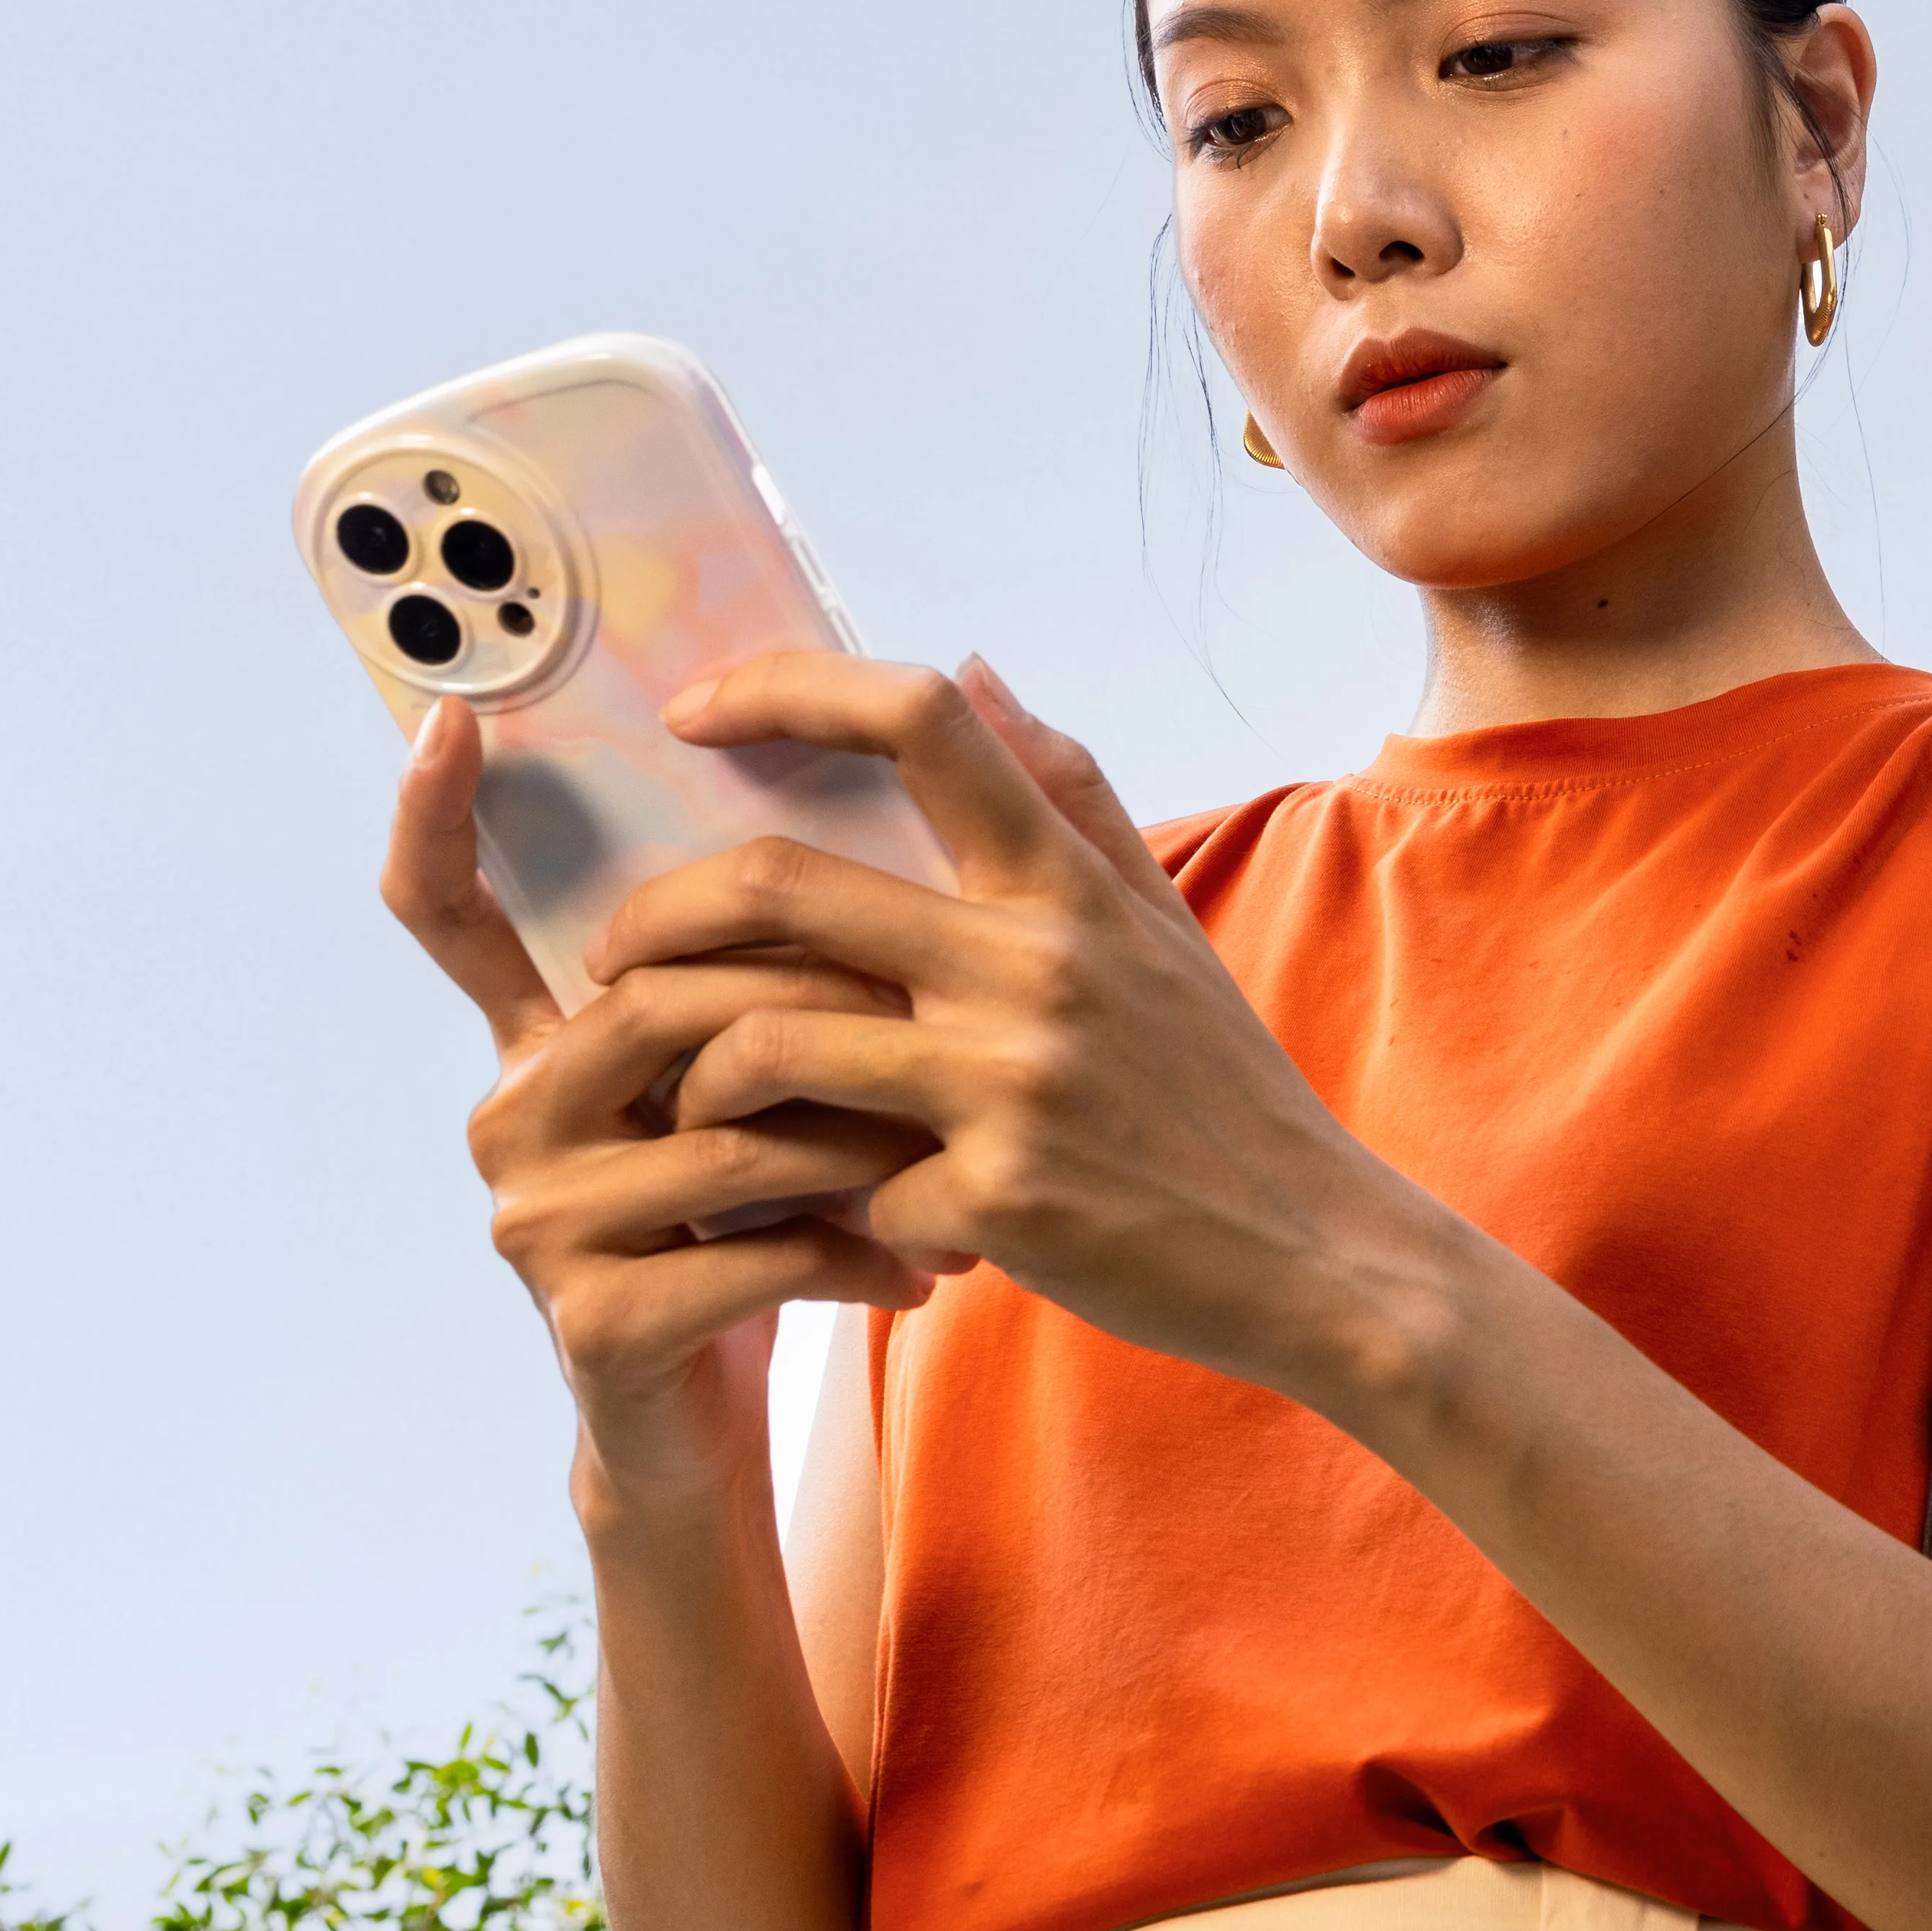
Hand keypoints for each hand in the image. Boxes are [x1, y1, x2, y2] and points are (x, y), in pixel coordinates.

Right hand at [382, 695, 940, 1503]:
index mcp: (542, 1042)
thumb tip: (829, 787)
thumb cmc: (754, 1228)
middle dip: (823, 1013)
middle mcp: (509, 1114)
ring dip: (870, 1144)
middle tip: (941, 1050)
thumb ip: (769, 971)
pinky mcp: (591, 1319)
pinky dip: (862, 1252)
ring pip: (732, 1128)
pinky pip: (754, 1250)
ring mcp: (534, 1221)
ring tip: (960, 1168)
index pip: (446, 913)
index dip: (432, 816)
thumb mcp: (759, 1091)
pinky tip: (926, 1268)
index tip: (452, 715)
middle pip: (663, 1001)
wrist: (708, 1429)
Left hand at [599, 653, 1477, 1410]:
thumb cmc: (1221, 1091)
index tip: (698, 707)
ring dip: (694, 1073)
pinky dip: (810, 1204)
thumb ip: (1065, 795)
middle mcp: (1037, 966)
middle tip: (614, 953)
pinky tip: (806, 1222)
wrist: (1317, 1258)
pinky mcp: (998, 1204)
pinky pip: (842, 1187)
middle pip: (781, 888)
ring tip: (681, 1096)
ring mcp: (1012, 1087)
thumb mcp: (1158, 928)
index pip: (922, 717)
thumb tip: (975, 672)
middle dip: (658, 916)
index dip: (788, 687)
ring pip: (767, 1046)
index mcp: (1067, 885)